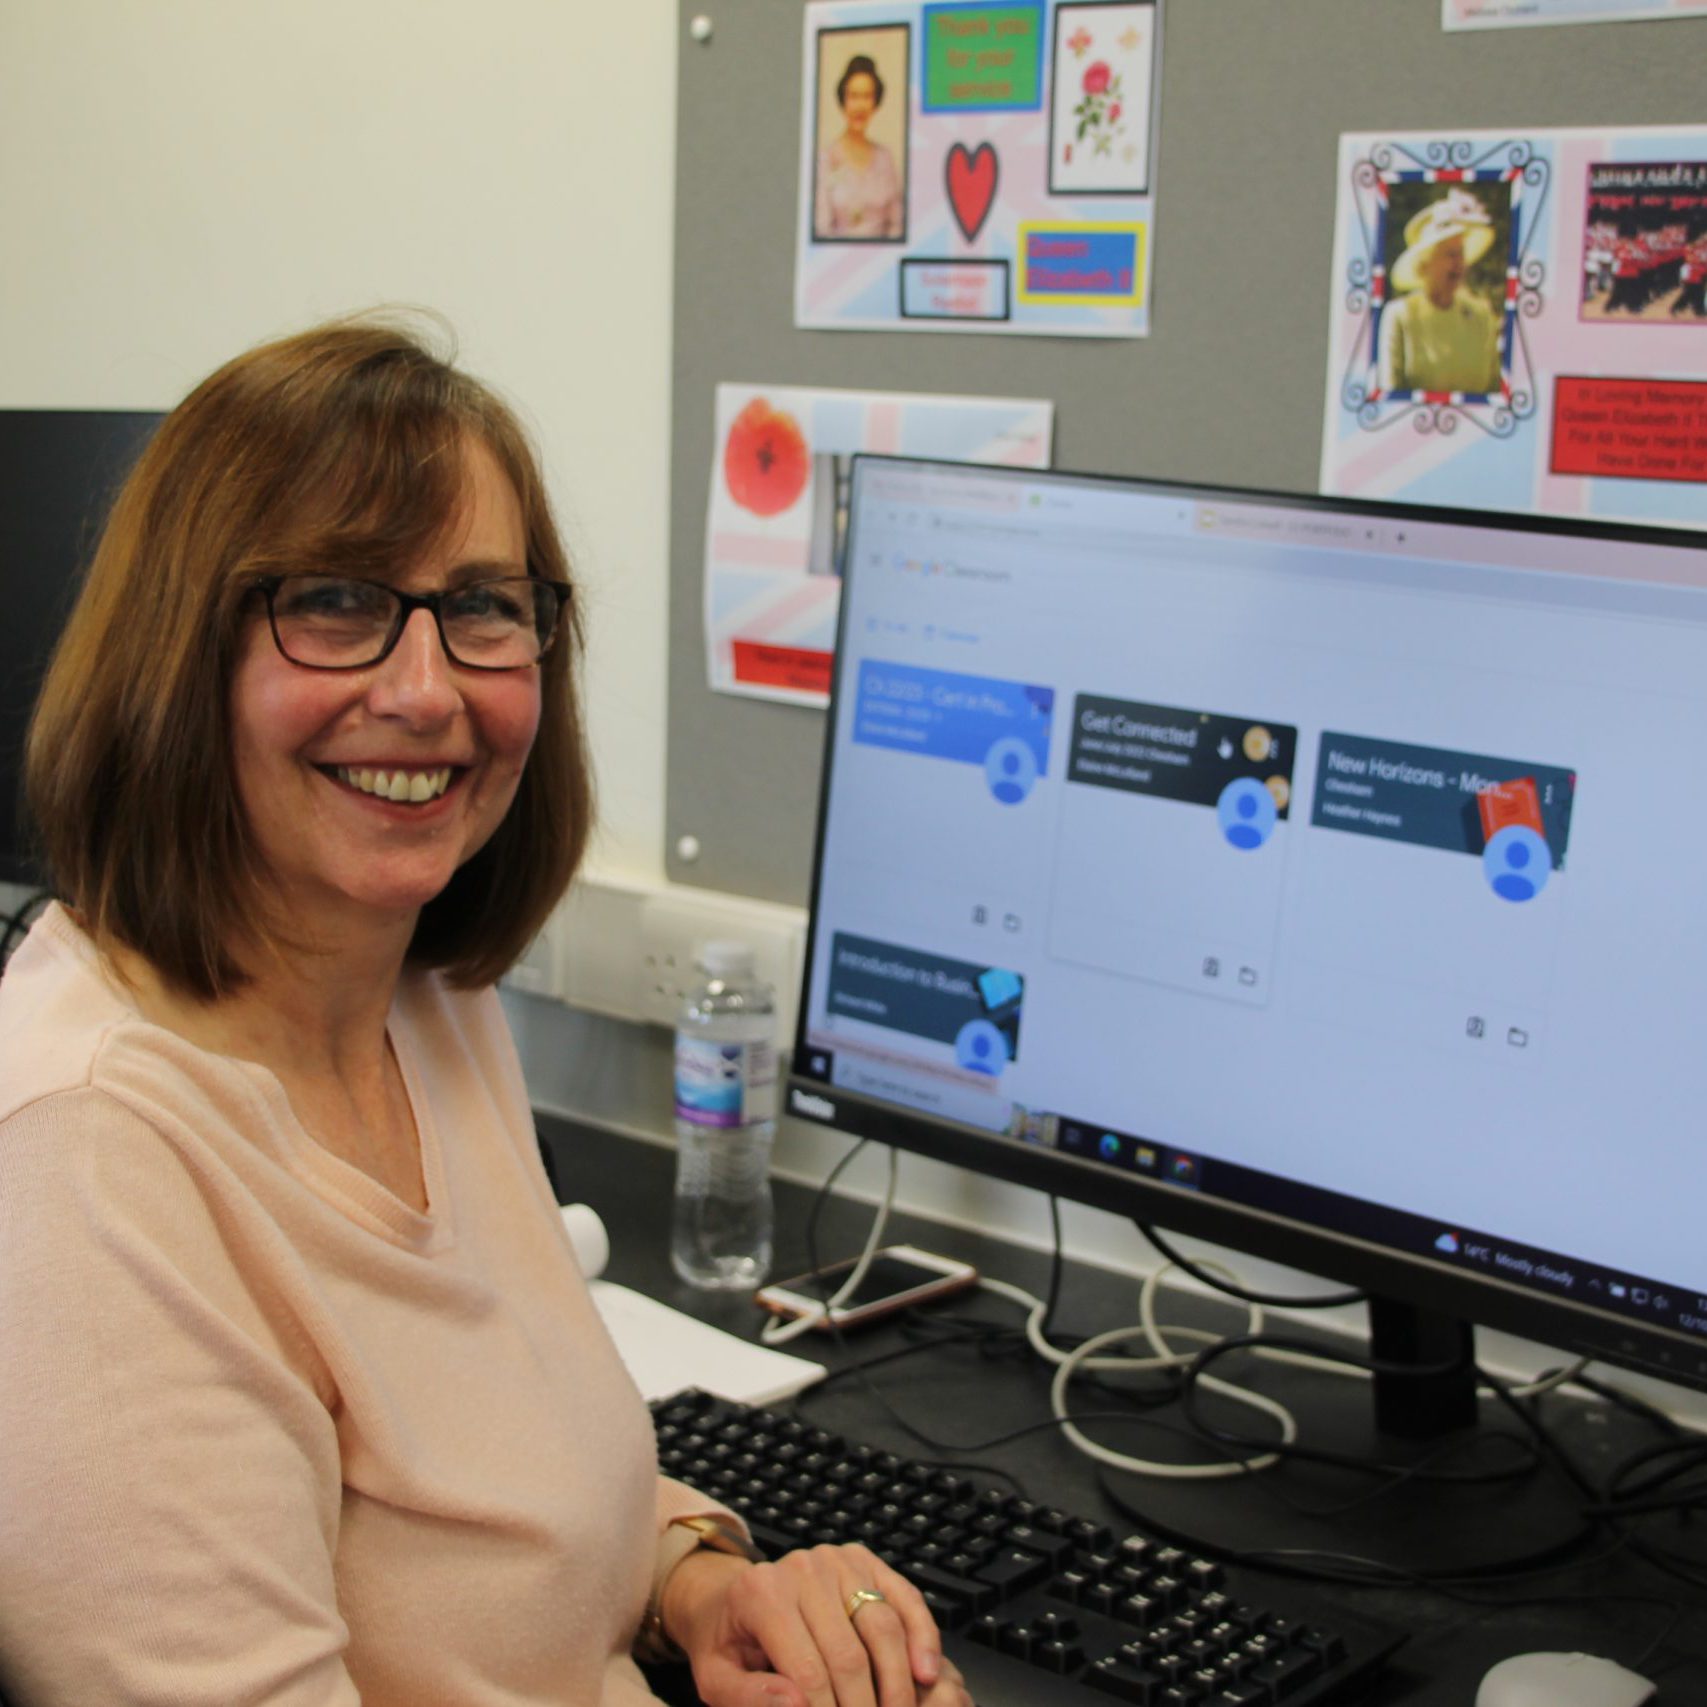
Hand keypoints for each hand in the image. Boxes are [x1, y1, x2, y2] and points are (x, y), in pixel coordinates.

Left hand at [661, 1542, 970, 1706]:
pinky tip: (927, 1675)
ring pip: (883, 1627)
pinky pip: (904, 1598)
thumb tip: (796, 1704)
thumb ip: (748, 1695)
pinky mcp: (865, 1561)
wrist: (730, 1593)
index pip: (807, 1671)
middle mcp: (802, 1569)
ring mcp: (838, 1560)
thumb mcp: (715, 1677)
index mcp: (761, 1595)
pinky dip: (922, 1637)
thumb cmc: (727, 1642)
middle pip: (850, 1654)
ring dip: (899, 1684)